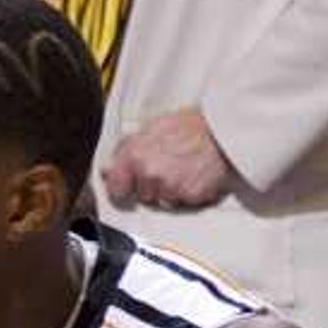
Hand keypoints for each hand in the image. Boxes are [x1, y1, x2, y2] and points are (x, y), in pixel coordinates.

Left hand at [103, 107, 233, 211]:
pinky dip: (190, 193)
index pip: (116, 189)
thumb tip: (106, 169)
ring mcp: (171, 187)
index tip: (130, 185)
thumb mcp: (151, 128)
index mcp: (135, 156)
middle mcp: (150, 174)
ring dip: (172, 190)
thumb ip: (126, 149)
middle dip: (153, 186)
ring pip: (164, 201)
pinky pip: (185, 202)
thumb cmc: (189, 125)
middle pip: (144, 196)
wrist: (221, 129)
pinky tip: (195, 175)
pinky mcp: (190, 196)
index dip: (124, 187)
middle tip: (169, 166)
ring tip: (184, 169)